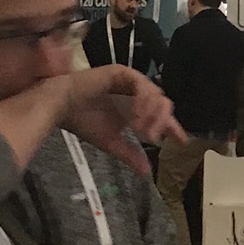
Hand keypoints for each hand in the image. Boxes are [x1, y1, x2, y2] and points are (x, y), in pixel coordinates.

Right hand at [58, 67, 184, 177]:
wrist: (61, 106)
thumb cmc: (83, 121)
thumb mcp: (111, 142)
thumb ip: (130, 154)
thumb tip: (147, 172)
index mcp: (135, 108)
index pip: (161, 116)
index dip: (173, 127)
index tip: (182, 141)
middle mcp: (136, 94)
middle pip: (163, 104)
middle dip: (162, 122)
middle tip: (152, 137)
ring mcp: (129, 82)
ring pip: (156, 93)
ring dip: (152, 113)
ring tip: (141, 128)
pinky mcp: (121, 72)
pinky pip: (141, 83)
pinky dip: (142, 99)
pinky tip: (136, 113)